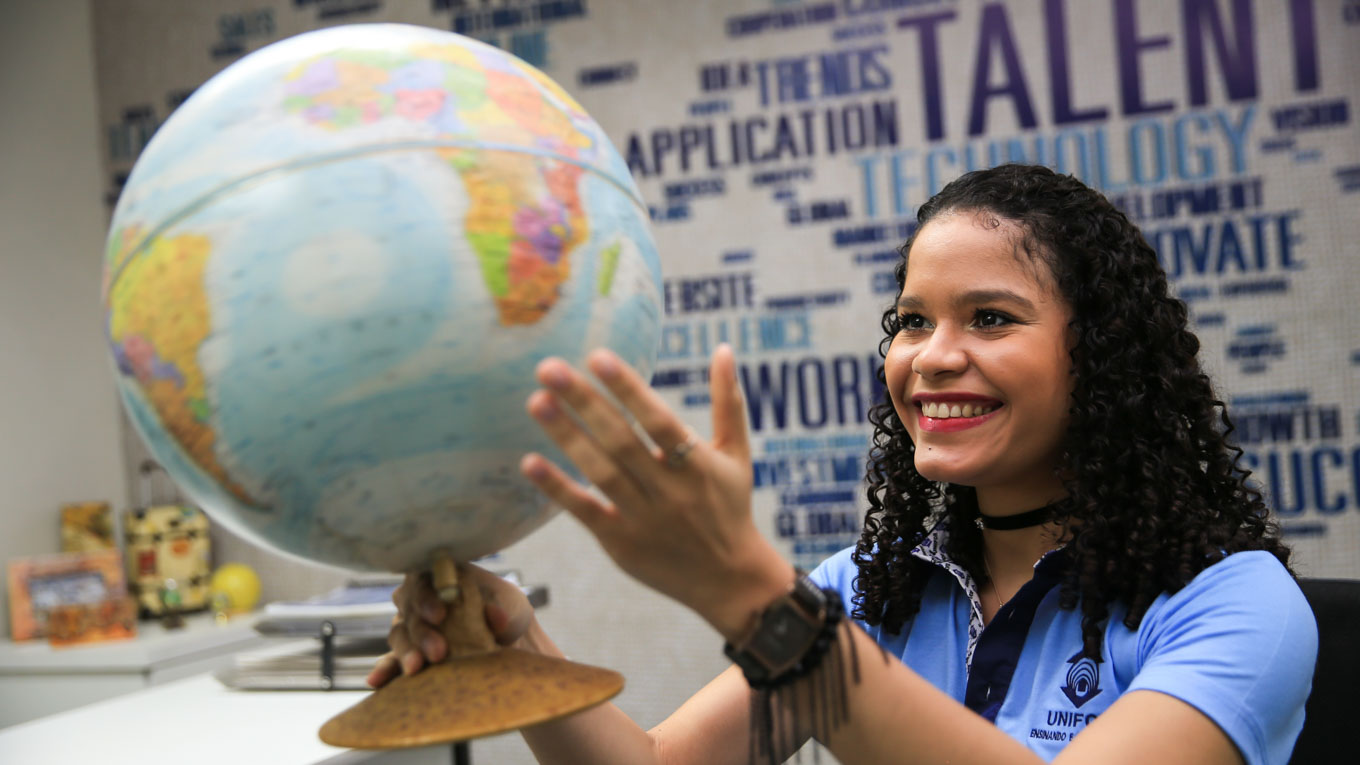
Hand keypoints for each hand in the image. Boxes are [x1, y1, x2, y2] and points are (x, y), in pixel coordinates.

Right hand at [366, 563, 533, 687]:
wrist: (510, 640)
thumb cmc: (506, 612)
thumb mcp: (511, 605)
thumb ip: (502, 608)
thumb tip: (496, 617)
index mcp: (440, 577)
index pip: (424, 580)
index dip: (427, 597)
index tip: (440, 615)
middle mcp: (420, 599)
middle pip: (410, 612)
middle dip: (422, 633)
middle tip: (437, 652)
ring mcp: (412, 627)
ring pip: (399, 635)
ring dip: (406, 652)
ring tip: (416, 669)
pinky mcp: (410, 654)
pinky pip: (391, 661)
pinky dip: (384, 671)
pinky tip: (377, 682)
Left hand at [520, 344, 790, 639]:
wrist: (729, 581)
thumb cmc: (729, 507)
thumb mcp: (737, 455)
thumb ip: (728, 402)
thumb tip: (724, 348)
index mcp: (697, 466)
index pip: (658, 421)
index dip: (628, 389)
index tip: (597, 355)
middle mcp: (670, 492)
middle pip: (621, 441)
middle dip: (584, 402)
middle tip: (547, 367)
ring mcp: (643, 519)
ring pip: (600, 473)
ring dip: (566, 437)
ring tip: (536, 401)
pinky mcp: (621, 544)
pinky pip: (584, 513)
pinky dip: (557, 489)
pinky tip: (529, 462)